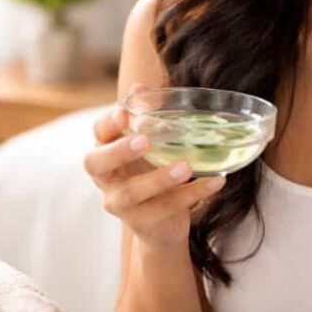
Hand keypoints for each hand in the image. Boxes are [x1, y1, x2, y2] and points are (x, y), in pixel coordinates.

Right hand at [83, 83, 226, 249]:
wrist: (161, 224)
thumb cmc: (151, 172)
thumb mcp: (151, 144)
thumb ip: (145, 117)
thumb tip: (139, 87)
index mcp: (106, 152)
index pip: (98, 133)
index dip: (108, 123)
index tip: (125, 113)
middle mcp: (106, 178)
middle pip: (96, 164)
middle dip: (119, 151)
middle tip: (145, 141)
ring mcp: (119, 203)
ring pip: (132, 192)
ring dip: (160, 178)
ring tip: (186, 167)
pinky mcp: (140, 223)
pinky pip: (164, 208)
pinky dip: (192, 194)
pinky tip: (215, 181)